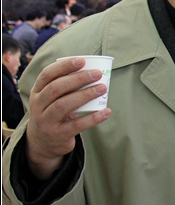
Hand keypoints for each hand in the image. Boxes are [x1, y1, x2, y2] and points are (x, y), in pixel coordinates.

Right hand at [25, 57, 110, 179]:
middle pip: (56, 88)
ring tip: (103, 88)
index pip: (47, 75)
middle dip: (78, 79)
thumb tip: (94, 69)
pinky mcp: (58, 134)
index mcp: (37, 91)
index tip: (82, 61)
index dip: (64, 66)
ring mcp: (46, 121)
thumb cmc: (53, 112)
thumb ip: (65, 85)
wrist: (42, 143)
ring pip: (63, 105)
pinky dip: (93, 118)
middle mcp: (38, 105)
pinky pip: (76, 125)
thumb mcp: (51, 98)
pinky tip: (106, 111)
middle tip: (97, 74)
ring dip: (85, 95)